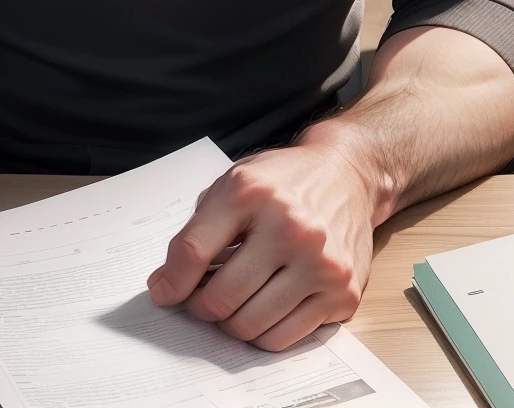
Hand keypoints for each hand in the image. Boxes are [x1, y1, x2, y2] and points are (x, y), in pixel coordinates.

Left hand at [146, 142, 377, 351]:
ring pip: (250, 326)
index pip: (194, 252)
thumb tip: (166, 286)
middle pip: (221, 298)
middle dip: (201, 306)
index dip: (171, 281)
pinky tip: (263, 306)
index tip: (164, 293)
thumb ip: (197, 232)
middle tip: (203, 297)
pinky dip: (263, 332)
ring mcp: (321, 264)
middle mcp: (291, 228)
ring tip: (234, 299)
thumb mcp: (232, 184)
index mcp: (252, 192)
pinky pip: (284, 338)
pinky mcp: (343, 293)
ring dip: (231, 322)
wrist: (349, 175)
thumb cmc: (283, 182)